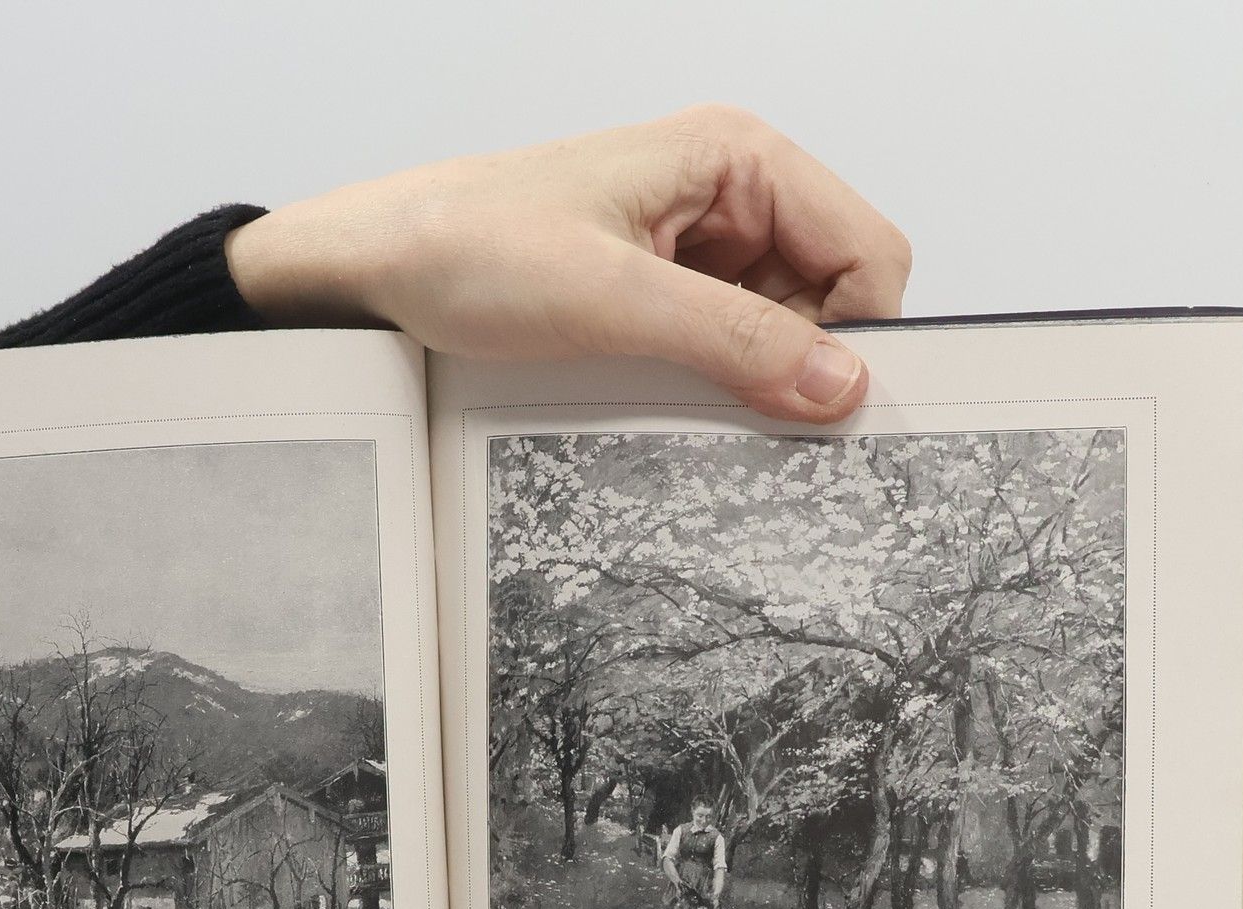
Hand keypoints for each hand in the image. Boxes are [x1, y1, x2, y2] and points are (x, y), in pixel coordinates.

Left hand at [227, 104, 910, 420]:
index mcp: (736, 159)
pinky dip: (714, 384)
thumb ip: (736, 341)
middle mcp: (728, 196)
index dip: (861, 336)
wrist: (374, 268)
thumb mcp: (611, 300)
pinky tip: (662, 395)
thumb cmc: (467, 247)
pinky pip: (726, 349)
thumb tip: (841, 386)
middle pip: (834, 297)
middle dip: (804, 363)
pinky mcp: (660, 294)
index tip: (825, 409)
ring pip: (783, 332)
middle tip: (745, 414)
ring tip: (676, 393)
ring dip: (752, 379)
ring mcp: (696, 248)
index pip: (868, 250)